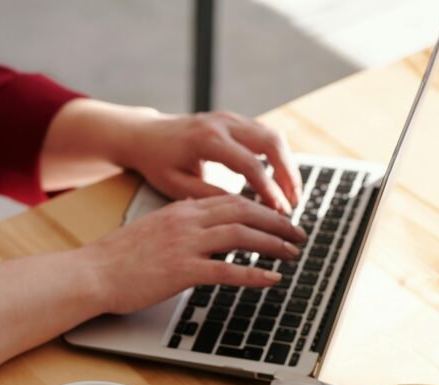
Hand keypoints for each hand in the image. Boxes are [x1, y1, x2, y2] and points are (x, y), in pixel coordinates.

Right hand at [84, 194, 304, 314]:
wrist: (92, 273)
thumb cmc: (117, 258)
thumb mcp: (151, 230)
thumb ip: (177, 224)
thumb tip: (198, 225)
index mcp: (180, 209)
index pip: (231, 200)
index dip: (261, 207)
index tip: (278, 217)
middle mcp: (187, 221)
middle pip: (244, 211)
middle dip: (277, 221)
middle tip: (298, 233)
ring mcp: (186, 245)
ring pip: (242, 235)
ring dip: (273, 243)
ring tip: (292, 253)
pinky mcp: (182, 271)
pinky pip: (228, 270)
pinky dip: (255, 274)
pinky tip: (271, 279)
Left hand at [117, 110, 301, 212]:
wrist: (145, 135)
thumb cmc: (157, 162)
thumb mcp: (175, 185)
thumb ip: (208, 195)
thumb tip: (242, 210)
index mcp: (207, 139)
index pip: (249, 165)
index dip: (268, 190)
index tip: (280, 212)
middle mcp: (223, 123)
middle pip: (271, 143)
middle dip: (288, 175)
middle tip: (294, 203)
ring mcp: (230, 118)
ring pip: (273, 136)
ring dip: (288, 165)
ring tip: (292, 194)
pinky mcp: (234, 120)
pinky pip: (265, 135)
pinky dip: (278, 157)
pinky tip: (280, 180)